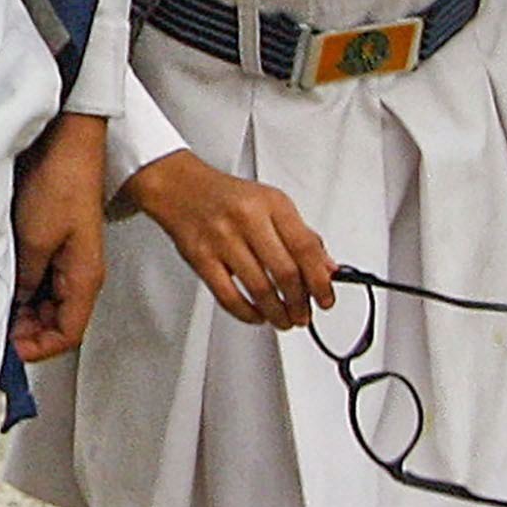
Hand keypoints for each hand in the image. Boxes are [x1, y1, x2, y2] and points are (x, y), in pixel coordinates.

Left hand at [12, 115, 108, 360]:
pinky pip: (40, 279)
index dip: (38, 349)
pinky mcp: (56, 243)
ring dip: (23, 311)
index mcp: (85, 277)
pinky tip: (0, 283)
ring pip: (47, 302)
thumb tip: (15, 306)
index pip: (68, 334)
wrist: (65, 142)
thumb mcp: (35, 240)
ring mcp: (68, 258)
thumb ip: (26, 280)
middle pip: (57, 322)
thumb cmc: (61, 182)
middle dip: (27, 332)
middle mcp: (81, 273)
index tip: (9, 351)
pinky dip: (22, 288)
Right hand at [129, 150, 336, 329]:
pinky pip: (228, 296)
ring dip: (277, 313)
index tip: (325, 298)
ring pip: (259, 289)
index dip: (320, 280)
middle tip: (304, 314)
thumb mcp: (272, 203)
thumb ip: (301, 235)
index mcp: (272, 204)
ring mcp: (222, 239)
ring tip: (284, 320)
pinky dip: (247, 313)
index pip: (306, 248)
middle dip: (299, 303)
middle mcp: (248, 219)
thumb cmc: (228, 197)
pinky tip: (257, 315)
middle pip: (285, 272)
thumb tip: (327, 269)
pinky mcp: (200, 257)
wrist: (179, 187)